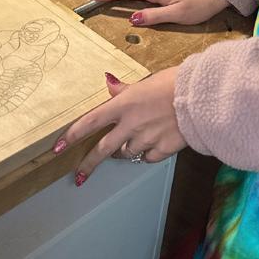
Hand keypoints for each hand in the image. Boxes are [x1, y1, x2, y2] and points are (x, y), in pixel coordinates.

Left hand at [54, 68, 185, 184]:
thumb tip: (109, 84)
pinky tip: (154, 143)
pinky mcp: (162, 150)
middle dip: (89, 164)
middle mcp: (131, 125)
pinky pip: (148, 157)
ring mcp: (146, 139)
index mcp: (123, 105)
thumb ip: (124, 90)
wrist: (201, 97)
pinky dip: (147, 153)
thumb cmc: (173, 83)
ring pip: (126, 154)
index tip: (58, 147)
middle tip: (79, 175)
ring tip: (134, 140)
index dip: (72, 135)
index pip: (90, 122)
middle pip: (103, 149)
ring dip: (125, 151)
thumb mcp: (145, 82)